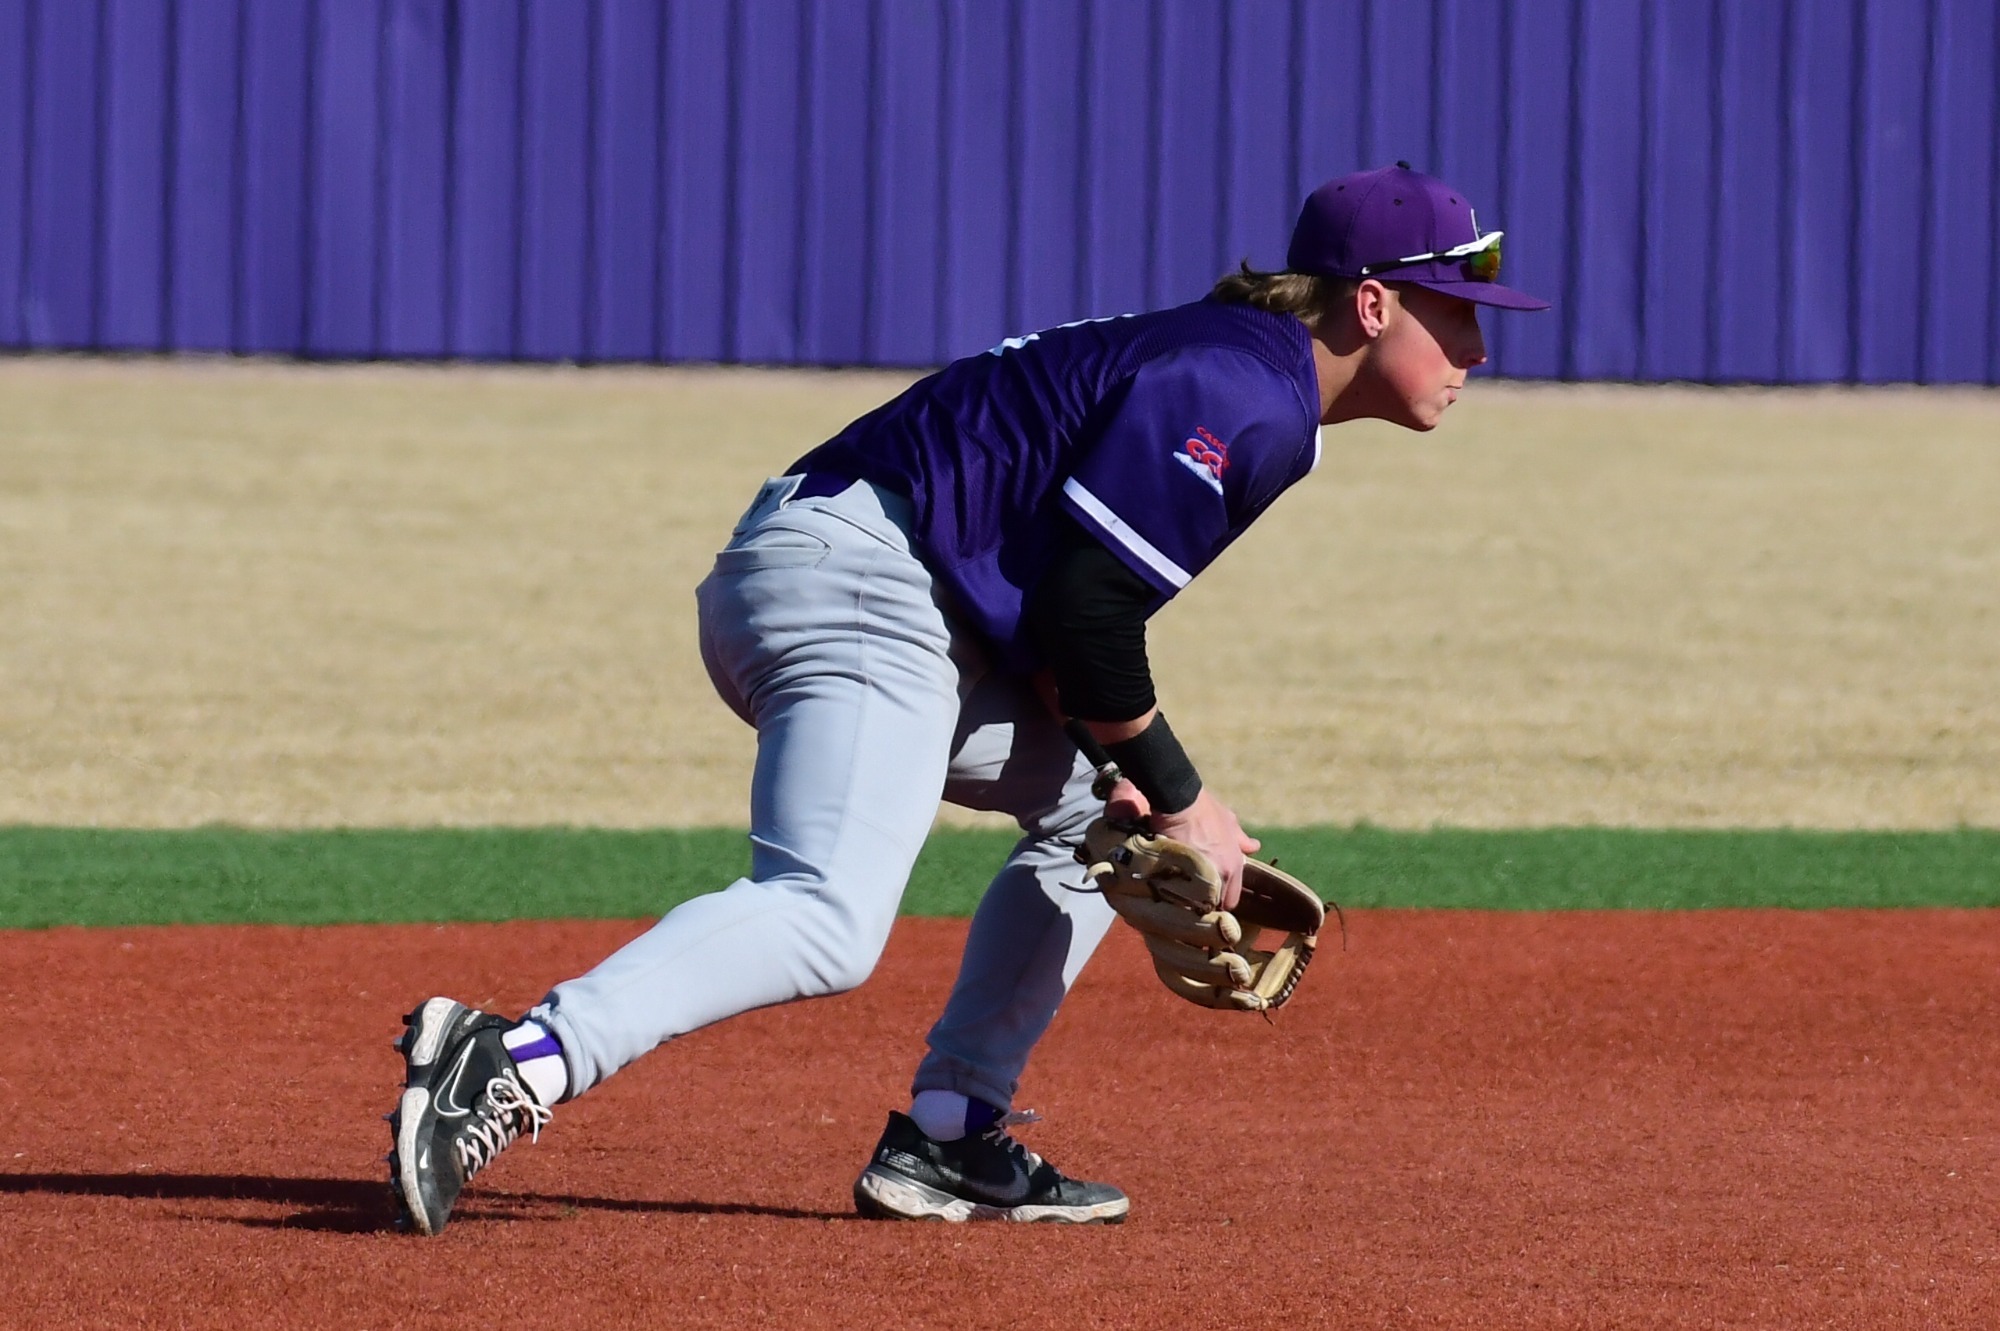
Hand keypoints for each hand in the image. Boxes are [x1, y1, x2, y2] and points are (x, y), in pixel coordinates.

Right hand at [1148, 789, 1259, 910]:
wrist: (1179, 801)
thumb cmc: (1205, 809)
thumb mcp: (1228, 820)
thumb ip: (1241, 839)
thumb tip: (1254, 847)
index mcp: (1234, 865)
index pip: (1232, 899)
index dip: (1222, 898)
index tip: (1213, 894)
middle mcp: (1222, 874)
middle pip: (1216, 903)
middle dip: (1207, 901)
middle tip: (1197, 893)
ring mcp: (1201, 874)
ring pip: (1198, 901)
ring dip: (1192, 898)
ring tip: (1183, 891)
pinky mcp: (1180, 872)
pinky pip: (1179, 892)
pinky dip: (1176, 890)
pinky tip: (1171, 884)